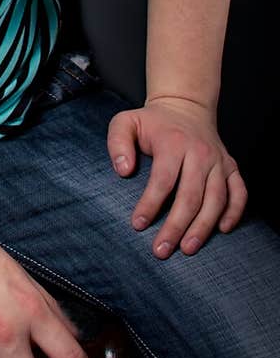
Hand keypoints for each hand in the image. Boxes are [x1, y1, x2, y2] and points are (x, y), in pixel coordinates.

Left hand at [106, 97, 247, 257]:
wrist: (185, 107)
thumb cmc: (152, 122)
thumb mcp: (125, 122)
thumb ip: (118, 143)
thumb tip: (123, 171)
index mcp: (173, 143)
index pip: (163, 179)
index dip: (150, 204)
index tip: (138, 225)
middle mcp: (200, 153)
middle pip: (191, 195)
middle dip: (176, 226)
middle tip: (161, 250)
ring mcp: (218, 161)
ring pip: (216, 199)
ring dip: (203, 226)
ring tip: (188, 249)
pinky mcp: (231, 167)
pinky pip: (239, 192)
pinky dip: (234, 212)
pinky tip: (222, 230)